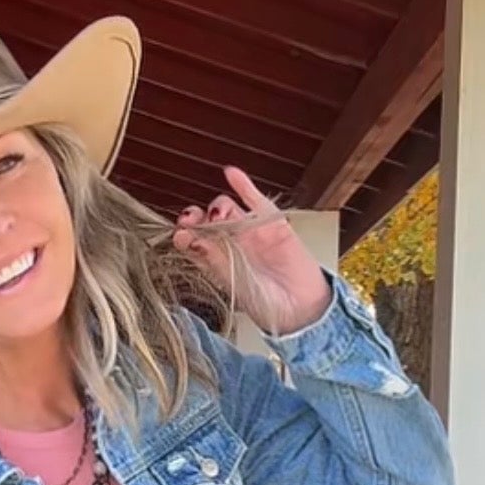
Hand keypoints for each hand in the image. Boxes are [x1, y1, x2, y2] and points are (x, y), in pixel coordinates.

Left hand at [173, 165, 332, 335]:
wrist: (302, 309)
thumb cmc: (269, 307)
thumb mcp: (235, 285)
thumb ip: (214, 261)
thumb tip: (190, 240)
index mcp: (216, 265)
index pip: (193, 243)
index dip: (185, 236)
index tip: (181, 235)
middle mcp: (230, 246)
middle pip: (205, 222)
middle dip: (195, 217)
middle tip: (191, 219)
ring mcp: (249, 233)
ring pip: (226, 210)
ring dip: (217, 207)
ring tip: (218, 213)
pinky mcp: (270, 223)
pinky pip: (254, 200)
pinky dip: (243, 186)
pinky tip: (231, 174)